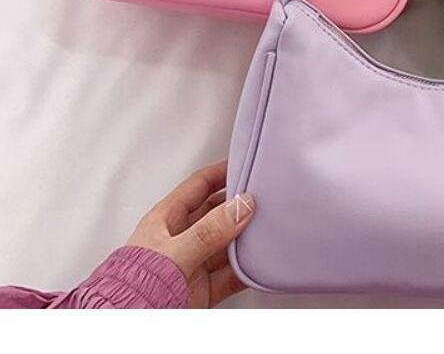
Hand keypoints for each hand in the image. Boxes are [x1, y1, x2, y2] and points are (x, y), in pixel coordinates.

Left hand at [126, 160, 254, 307]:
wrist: (125, 330)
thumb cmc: (132, 292)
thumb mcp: (175, 253)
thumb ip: (209, 230)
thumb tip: (241, 206)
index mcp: (166, 220)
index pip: (199, 185)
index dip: (222, 172)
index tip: (246, 164)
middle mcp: (180, 240)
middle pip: (217, 213)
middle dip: (239, 206)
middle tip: (264, 198)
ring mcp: (192, 265)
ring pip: (226, 244)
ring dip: (245, 239)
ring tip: (266, 230)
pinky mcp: (200, 291)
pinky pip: (230, 274)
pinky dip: (245, 270)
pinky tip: (257, 264)